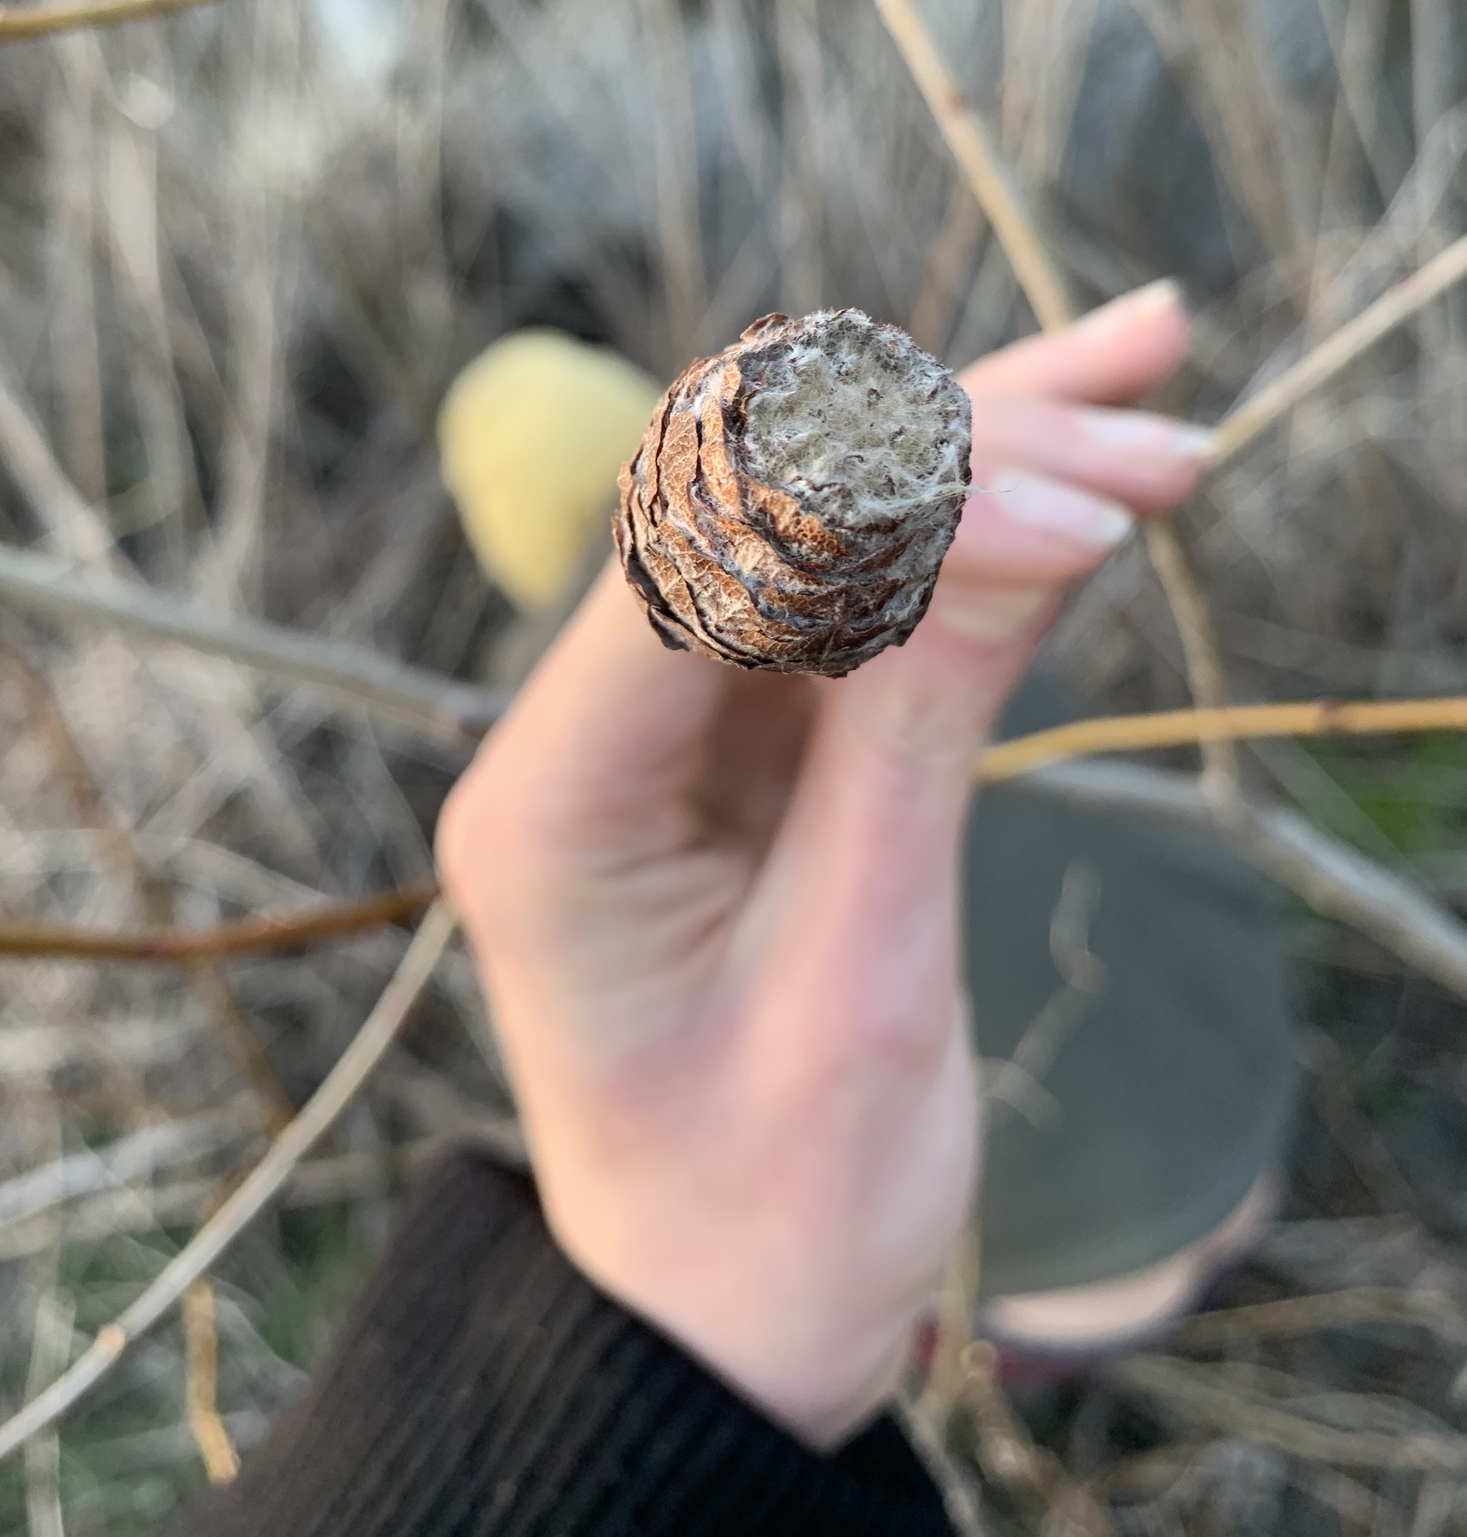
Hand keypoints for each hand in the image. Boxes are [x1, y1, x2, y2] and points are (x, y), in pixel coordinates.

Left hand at [437, 281, 1209, 1446]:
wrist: (726, 1325)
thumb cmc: (767, 1209)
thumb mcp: (863, 983)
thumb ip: (919, 734)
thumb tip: (1028, 513)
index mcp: (551, 800)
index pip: (704, 557)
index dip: (893, 501)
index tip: (1084, 514)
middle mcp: (587, 728)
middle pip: (755, 503)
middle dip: (954, 446)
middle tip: (1150, 412)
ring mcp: (667, 722)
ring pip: (814, 524)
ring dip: (981, 453)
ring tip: (1147, 375)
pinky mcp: (744, 737)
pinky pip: (856, 600)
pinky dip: (973, 537)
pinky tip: (1083, 477)